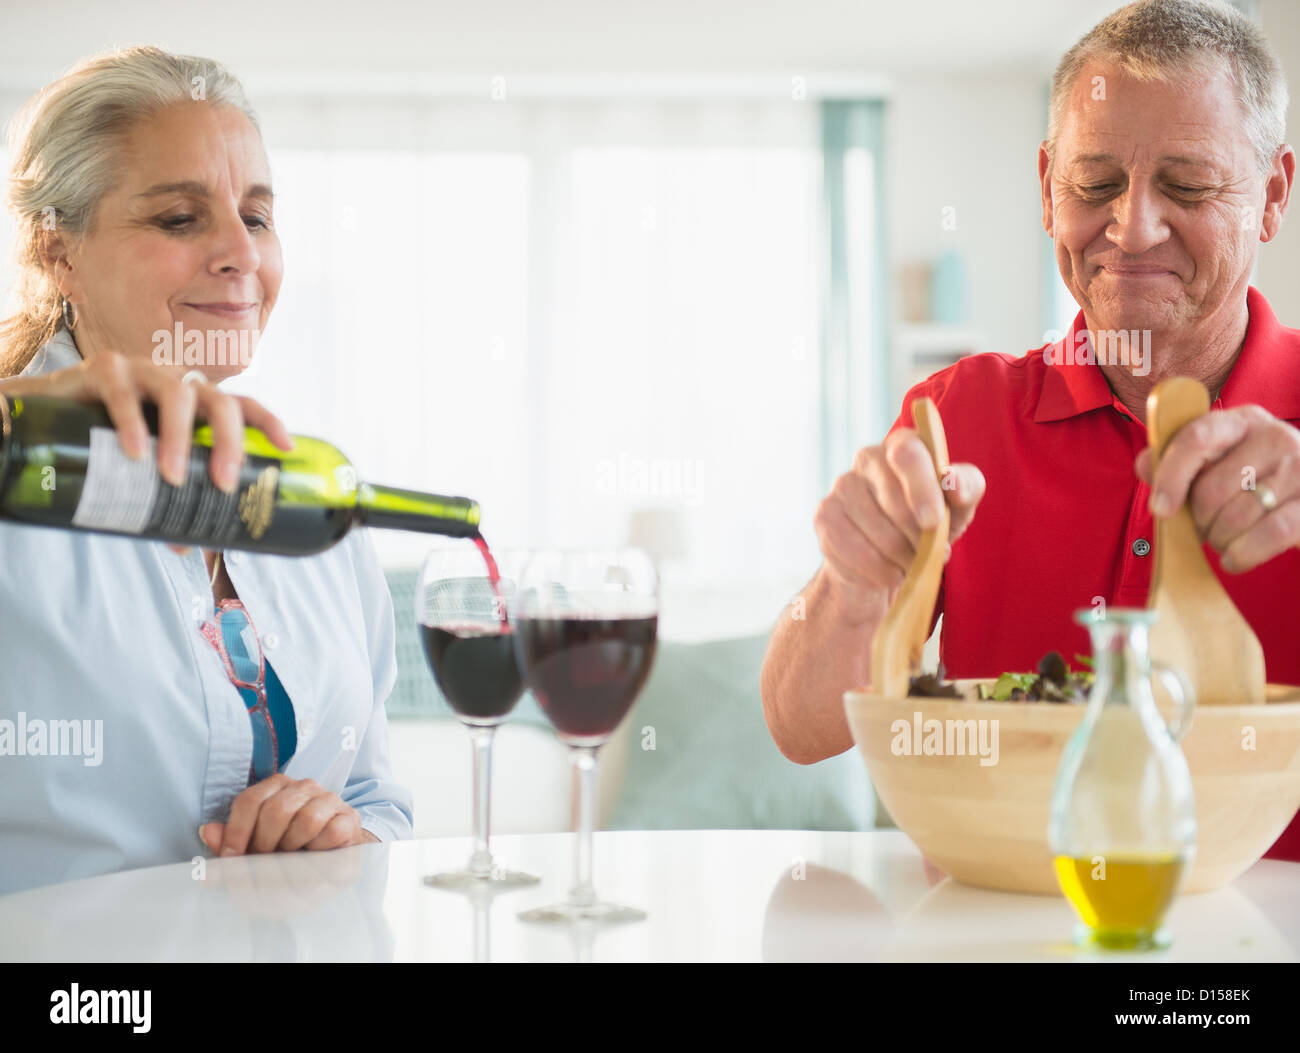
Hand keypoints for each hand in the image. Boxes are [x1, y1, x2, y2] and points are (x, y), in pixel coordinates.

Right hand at [0, 349, 292, 491]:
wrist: (48, 415)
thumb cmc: (111, 439)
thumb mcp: (147, 466)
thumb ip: (170, 498)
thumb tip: (188, 548)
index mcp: (197, 404)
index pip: (243, 405)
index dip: (268, 422)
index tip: (287, 448)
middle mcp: (178, 383)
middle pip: (220, 402)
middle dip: (229, 441)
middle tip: (223, 484)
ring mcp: (143, 372)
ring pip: (177, 394)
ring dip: (181, 438)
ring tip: (173, 477)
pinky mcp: (105, 369)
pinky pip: (123, 393)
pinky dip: (132, 423)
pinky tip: (135, 452)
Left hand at [199, 774, 377, 855]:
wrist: (331, 858)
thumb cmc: (286, 852)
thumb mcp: (254, 850)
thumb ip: (230, 843)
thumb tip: (207, 832)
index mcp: (276, 787)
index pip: (249, 800)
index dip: (236, 832)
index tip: (231, 859)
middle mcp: (303, 787)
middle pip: (276, 810)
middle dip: (264, 844)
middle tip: (262, 863)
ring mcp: (329, 800)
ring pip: (307, 820)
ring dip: (293, 849)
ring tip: (289, 862)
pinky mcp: (349, 819)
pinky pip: (332, 832)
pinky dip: (319, 851)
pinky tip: (314, 859)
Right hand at [814, 427, 985, 606]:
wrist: (889, 555)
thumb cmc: (928, 522)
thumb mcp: (959, 505)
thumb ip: (967, 487)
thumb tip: (953, 484)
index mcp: (903, 444)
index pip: (907, 454)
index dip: (922, 489)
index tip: (933, 522)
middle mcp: (867, 457)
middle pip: (893, 500)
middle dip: (919, 536)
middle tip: (931, 552)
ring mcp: (841, 486)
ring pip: (878, 534)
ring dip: (903, 559)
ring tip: (911, 562)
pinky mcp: (824, 516)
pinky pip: (856, 553)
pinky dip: (880, 572)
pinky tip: (888, 570)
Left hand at [1135, 404, 1299, 572]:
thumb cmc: (1251, 480)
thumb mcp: (1216, 463)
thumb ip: (1176, 463)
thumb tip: (1145, 465)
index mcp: (1241, 421)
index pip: (1197, 439)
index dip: (1171, 476)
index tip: (1160, 509)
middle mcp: (1275, 437)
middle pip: (1211, 490)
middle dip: (1198, 520)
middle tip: (1203, 527)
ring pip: (1236, 517)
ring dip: (1219, 539)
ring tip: (1223, 538)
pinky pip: (1269, 535)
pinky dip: (1242, 554)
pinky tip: (1234, 559)